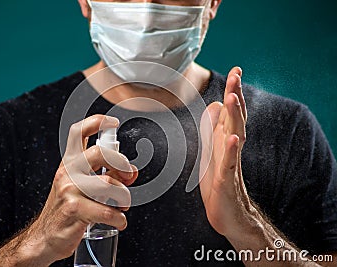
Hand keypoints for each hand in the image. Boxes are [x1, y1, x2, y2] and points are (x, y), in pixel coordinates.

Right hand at [22, 115, 137, 264]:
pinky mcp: (74, 210)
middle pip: (98, 153)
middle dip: (121, 162)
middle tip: (128, 175)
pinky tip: (119, 220)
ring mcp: (69, 190)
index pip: (78, 132)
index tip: (112, 123)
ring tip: (123, 205)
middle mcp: (68, 172)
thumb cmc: (68, 209)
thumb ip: (109, 175)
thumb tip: (133, 171)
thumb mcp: (84, 188)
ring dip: (124, 196)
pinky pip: (106, 211)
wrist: (45, 237)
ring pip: (107, 184)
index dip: (96, 121)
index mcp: (70, 162)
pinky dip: (119, 217)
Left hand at [199, 67, 251, 237]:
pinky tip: (232, 137)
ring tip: (233, 97)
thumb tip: (215, 104)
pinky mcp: (225, 180)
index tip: (237, 69)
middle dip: (235, 96)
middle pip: (235, 118)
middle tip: (236, 75)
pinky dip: (230, 150)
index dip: (234, 91)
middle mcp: (229, 148)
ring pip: (234, 136)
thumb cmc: (218, 182)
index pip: (231, 111)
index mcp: (224, 140)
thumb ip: (212, 127)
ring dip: (234, 117)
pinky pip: (229, 163)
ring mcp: (229, 163)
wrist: (227, 213)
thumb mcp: (211, 149)